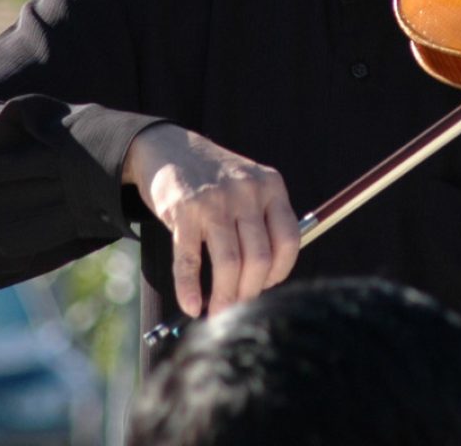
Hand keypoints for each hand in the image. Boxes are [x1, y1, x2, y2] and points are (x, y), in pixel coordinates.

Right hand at [122, 123, 300, 316]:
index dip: (280, 272)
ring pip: (229, 264)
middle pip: (260, 258)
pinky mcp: (183, 213)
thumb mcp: (250, 185)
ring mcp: (214, 202)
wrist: (170, 148)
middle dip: (250, 292)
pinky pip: (189, 261)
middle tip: (239, 306)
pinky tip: (191, 305)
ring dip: (224, 298)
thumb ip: (264, 220)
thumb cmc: (215, 177)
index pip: (289, 239)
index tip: (266, 285)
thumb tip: (267, 279)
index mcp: (270, 186)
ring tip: (218, 312)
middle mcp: (246, 192)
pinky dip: (189, 289)